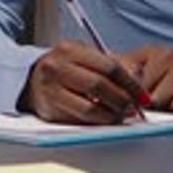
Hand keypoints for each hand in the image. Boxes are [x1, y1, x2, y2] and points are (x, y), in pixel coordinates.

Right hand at [20, 40, 143, 123]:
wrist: (31, 78)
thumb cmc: (65, 66)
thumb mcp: (85, 55)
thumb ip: (111, 63)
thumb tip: (138, 78)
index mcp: (70, 50)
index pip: (108, 66)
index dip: (129, 82)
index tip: (141, 94)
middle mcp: (58, 68)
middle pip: (99, 86)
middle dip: (121, 100)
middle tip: (134, 107)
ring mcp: (51, 90)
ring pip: (88, 108)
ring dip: (110, 115)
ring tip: (121, 115)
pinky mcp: (49, 111)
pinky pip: (78, 120)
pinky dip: (96, 122)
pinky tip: (105, 119)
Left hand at [120, 45, 172, 115]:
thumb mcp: (150, 69)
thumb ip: (126, 71)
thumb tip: (101, 70)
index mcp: (151, 53)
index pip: (125, 73)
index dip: (123, 93)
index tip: (123, 103)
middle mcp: (168, 55)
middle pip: (141, 91)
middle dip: (143, 105)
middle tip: (152, 106)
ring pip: (159, 100)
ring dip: (163, 108)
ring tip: (171, 102)